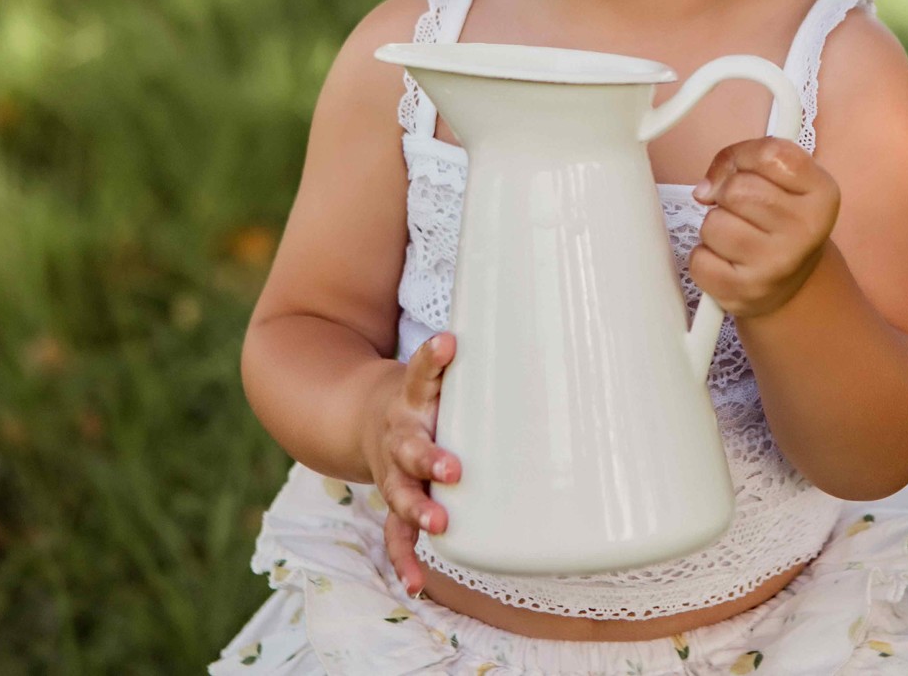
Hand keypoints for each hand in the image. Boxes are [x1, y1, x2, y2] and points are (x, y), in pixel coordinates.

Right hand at [361, 331, 460, 597]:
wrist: (365, 417)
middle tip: (454, 468)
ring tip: (440, 523)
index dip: (433, 358)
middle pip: (410, 446)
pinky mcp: (393, 499)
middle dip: (430, 457)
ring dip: (419, 508)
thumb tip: (541, 324)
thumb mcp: (438, 374)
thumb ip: (473, 359)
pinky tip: (415, 582)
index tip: (449, 342)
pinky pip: (395, 534)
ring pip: (400, 492)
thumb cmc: (425, 397)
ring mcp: (392, 472)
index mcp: (412, 398)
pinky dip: (404, 558)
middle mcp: (399, 435)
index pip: (421, 373)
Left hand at [690, 137, 839, 319]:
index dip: (743, 156)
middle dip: (726, 193)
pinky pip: (698, 259)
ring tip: (737, 236)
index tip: (741, 170)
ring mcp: (775, 266)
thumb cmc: (783, 221)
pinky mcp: (744, 292)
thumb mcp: (785, 180)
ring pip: (713, 223)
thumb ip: (749, 159)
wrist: (794, 283)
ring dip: (715, 225)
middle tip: (741, 209)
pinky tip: (727, 260)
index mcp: (822, 193)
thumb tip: (706, 189)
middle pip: (736, 189)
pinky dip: (704, 256)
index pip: (769, 154)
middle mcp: (805, 231)